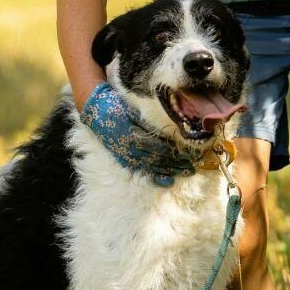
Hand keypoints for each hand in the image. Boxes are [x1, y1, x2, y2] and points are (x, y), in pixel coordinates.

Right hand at [79, 83, 194, 185]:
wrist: (96, 114)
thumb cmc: (118, 108)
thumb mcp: (134, 111)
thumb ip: (150, 121)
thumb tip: (171, 128)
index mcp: (134, 136)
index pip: (161, 147)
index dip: (176, 152)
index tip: (191, 154)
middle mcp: (131, 149)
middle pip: (159, 159)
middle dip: (177, 164)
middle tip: (193, 167)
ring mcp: (127, 156)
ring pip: (152, 167)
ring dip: (170, 171)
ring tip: (186, 173)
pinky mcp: (125, 160)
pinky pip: (142, 171)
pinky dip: (156, 176)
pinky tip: (167, 181)